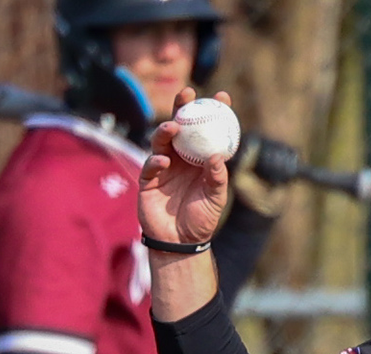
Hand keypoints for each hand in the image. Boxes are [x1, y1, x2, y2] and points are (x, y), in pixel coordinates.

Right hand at [139, 87, 233, 246]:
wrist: (181, 242)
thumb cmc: (201, 219)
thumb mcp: (215, 199)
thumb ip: (217, 179)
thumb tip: (218, 157)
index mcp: (199, 159)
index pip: (206, 131)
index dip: (213, 113)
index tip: (222, 97)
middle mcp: (180, 158)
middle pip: (180, 127)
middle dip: (183, 108)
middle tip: (189, 94)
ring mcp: (163, 167)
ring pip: (161, 141)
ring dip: (166, 131)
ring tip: (174, 127)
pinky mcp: (148, 180)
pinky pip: (150, 166)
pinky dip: (156, 161)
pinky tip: (165, 161)